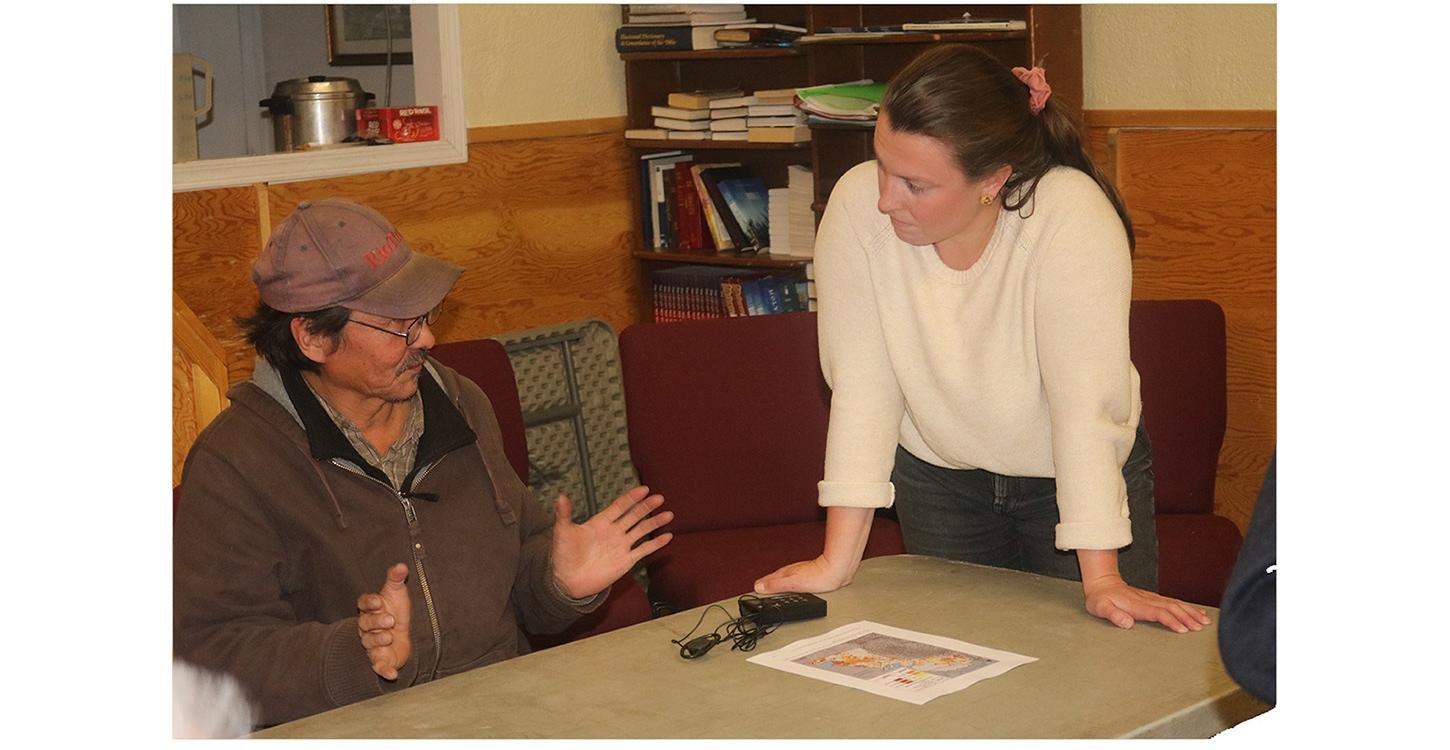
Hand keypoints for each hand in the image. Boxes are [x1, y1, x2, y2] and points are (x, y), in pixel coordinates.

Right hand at [357, 563, 411, 679]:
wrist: (401, 636)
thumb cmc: (395, 611)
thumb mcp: (396, 593)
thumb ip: (395, 579)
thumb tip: (401, 565)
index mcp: (370, 609)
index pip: (363, 604)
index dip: (370, 603)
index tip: (380, 602)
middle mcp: (367, 628)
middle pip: (365, 624)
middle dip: (376, 622)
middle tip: (390, 620)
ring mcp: (372, 644)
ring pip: (370, 643)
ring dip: (379, 640)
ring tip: (390, 636)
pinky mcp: (380, 660)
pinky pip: (378, 666)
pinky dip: (384, 670)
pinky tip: (392, 673)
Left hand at [551, 486, 672, 599]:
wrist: (567, 581)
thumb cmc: (564, 555)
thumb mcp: (563, 533)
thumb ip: (564, 515)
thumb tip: (560, 497)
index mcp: (601, 522)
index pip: (620, 506)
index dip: (631, 498)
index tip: (644, 489)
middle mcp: (614, 531)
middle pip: (634, 515)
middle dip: (647, 507)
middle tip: (659, 498)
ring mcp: (621, 546)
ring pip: (642, 530)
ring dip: (655, 522)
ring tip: (668, 514)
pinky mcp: (626, 561)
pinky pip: (644, 550)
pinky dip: (656, 544)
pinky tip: (668, 537)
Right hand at [754, 554, 856, 594]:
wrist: (837, 570)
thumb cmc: (819, 577)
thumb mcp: (793, 584)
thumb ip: (776, 585)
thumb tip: (759, 587)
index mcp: (785, 573)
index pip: (766, 581)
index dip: (759, 587)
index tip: (753, 592)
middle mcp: (790, 571)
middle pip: (774, 579)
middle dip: (767, 585)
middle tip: (760, 592)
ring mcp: (798, 572)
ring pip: (783, 579)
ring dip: (777, 584)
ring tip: (772, 591)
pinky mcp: (807, 575)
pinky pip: (792, 580)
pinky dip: (788, 585)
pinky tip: (791, 588)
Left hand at [1082, 574, 1211, 633]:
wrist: (1103, 583)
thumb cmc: (1100, 598)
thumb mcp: (1100, 607)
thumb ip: (1113, 615)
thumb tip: (1127, 623)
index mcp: (1137, 605)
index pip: (1158, 613)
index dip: (1171, 621)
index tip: (1183, 629)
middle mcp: (1148, 600)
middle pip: (1171, 608)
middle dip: (1187, 617)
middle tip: (1201, 628)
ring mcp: (1152, 598)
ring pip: (1176, 604)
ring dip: (1190, 612)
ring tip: (1205, 621)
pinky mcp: (1154, 598)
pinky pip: (1174, 602)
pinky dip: (1187, 607)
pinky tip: (1197, 613)